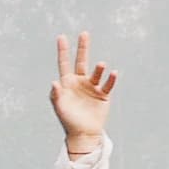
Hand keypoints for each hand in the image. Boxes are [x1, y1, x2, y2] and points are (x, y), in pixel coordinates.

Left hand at [48, 32, 116, 158]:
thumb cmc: (68, 121)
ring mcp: (92, 87)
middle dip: (83, 48)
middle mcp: (80, 82)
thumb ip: (56, 95)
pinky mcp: (103, 95)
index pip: (64, 64)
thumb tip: (54, 82)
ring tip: (101, 64)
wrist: (83, 134)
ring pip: (96, 73)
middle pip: (81, 61)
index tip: (61, 36)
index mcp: (67, 83)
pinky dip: (111, 79)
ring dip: (99, 68)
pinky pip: (108, 84)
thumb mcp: (59, 107)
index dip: (63, 51)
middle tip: (84, 33)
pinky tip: (114, 73)